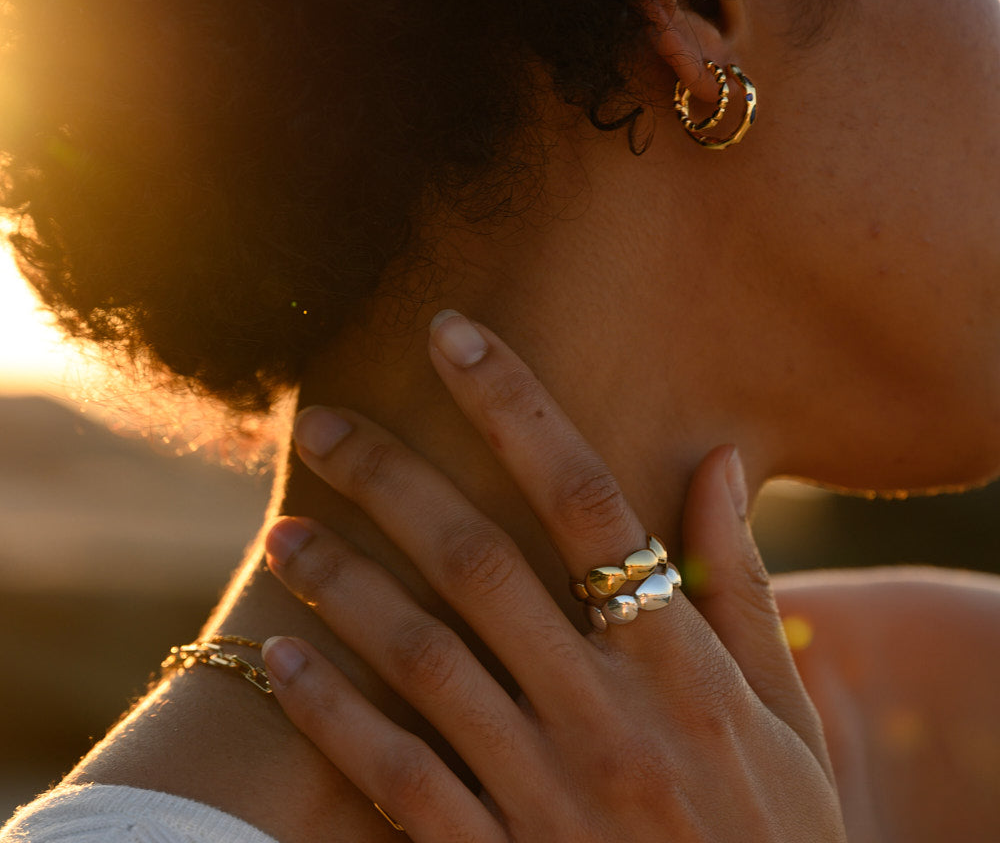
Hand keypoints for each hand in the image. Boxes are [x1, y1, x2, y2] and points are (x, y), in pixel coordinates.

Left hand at [261, 311, 846, 841]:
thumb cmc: (775, 837)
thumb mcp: (783, 714)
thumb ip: (741, 584)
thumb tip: (719, 460)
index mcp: (683, 664)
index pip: (588, 500)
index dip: (516, 405)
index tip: (452, 336)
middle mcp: (609, 716)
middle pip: (480, 562)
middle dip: (392, 478)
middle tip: (321, 422)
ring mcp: (548, 795)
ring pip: (423, 661)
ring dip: (343, 584)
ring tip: (281, 529)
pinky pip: (398, 780)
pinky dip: (333, 714)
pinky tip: (281, 658)